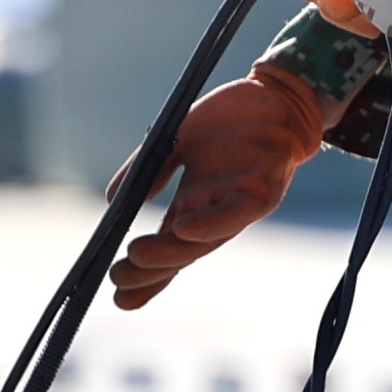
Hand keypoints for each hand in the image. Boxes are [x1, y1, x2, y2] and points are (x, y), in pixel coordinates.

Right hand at [111, 68, 333, 308]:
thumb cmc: (231, 120)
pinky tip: (183, 229)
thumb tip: (112, 201)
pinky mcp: (263, 192)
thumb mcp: (177, 141)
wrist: (279, 96)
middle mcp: (214, 211)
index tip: (117, 295)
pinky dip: (209, 225)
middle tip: (117, 282)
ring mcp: (238, 204)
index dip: (144, 275)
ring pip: (203, 241)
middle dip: (149, 272)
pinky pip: (234, 214)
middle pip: (180, 253)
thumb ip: (147, 169)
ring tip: (136, 257)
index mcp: (193, 204)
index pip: (164, 247)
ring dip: (170, 252)